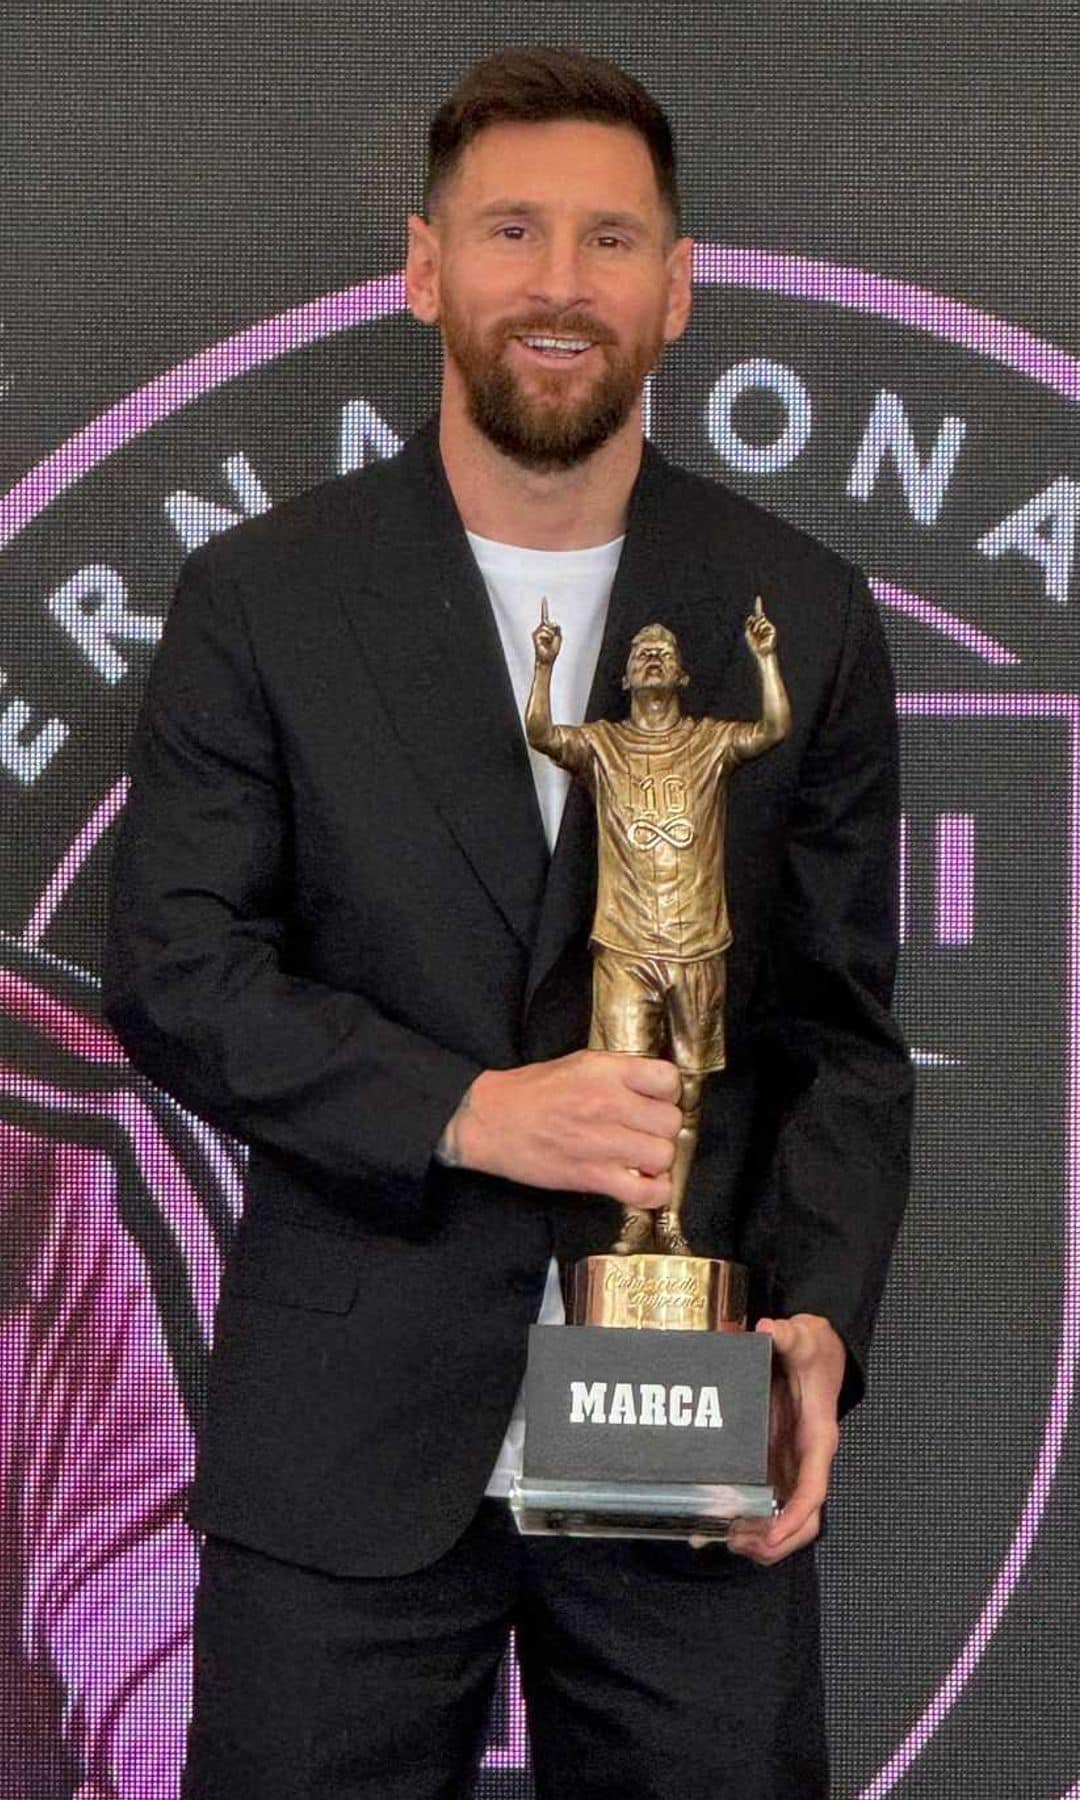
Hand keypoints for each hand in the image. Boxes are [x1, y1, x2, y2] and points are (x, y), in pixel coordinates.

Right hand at [446, 1050, 681, 1210]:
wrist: (489, 1121)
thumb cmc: (531, 1092)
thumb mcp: (578, 1064)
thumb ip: (618, 1074)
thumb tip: (653, 1089)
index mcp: (606, 1072)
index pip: (669, 1080)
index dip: (668, 1093)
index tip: (657, 1101)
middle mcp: (609, 1104)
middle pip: (670, 1121)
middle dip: (662, 1129)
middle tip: (645, 1132)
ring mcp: (603, 1142)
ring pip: (664, 1155)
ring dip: (657, 1160)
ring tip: (641, 1158)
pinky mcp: (593, 1176)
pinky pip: (647, 1192)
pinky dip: (653, 1192)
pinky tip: (642, 1182)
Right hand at [532, 597, 562, 665]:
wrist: (546, 659)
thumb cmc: (552, 651)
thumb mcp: (559, 638)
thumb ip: (558, 629)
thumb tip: (553, 623)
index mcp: (547, 628)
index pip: (545, 616)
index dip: (544, 607)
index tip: (543, 598)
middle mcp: (541, 628)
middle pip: (551, 623)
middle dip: (554, 632)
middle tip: (552, 641)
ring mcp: (537, 632)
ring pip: (548, 628)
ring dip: (551, 636)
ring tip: (548, 643)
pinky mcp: (535, 635)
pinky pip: (544, 632)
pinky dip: (547, 638)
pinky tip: (544, 643)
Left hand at [721, 1314, 844, 1564]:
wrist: (817, 1352)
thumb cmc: (814, 1352)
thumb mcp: (804, 1337)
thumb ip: (788, 1334)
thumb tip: (771, 1329)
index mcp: (818, 1437)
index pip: (814, 1488)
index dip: (796, 1515)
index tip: (774, 1533)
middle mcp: (807, 1460)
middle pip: (804, 1519)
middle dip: (776, 1540)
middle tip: (738, 1542)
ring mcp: (792, 1466)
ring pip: (786, 1519)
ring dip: (761, 1539)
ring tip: (724, 1540)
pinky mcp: (777, 1464)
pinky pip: (768, 1504)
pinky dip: (750, 1520)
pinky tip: (720, 1524)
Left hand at [744, 594, 776, 658]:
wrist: (762, 653)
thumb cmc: (755, 646)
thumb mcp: (748, 634)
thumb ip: (749, 624)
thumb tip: (754, 615)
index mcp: (758, 626)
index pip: (758, 615)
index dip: (758, 605)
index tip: (758, 598)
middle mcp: (764, 626)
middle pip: (757, 617)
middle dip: (753, 624)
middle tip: (753, 632)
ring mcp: (768, 628)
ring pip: (760, 621)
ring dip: (756, 627)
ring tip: (757, 635)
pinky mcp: (772, 630)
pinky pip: (764, 625)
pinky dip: (761, 629)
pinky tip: (762, 635)